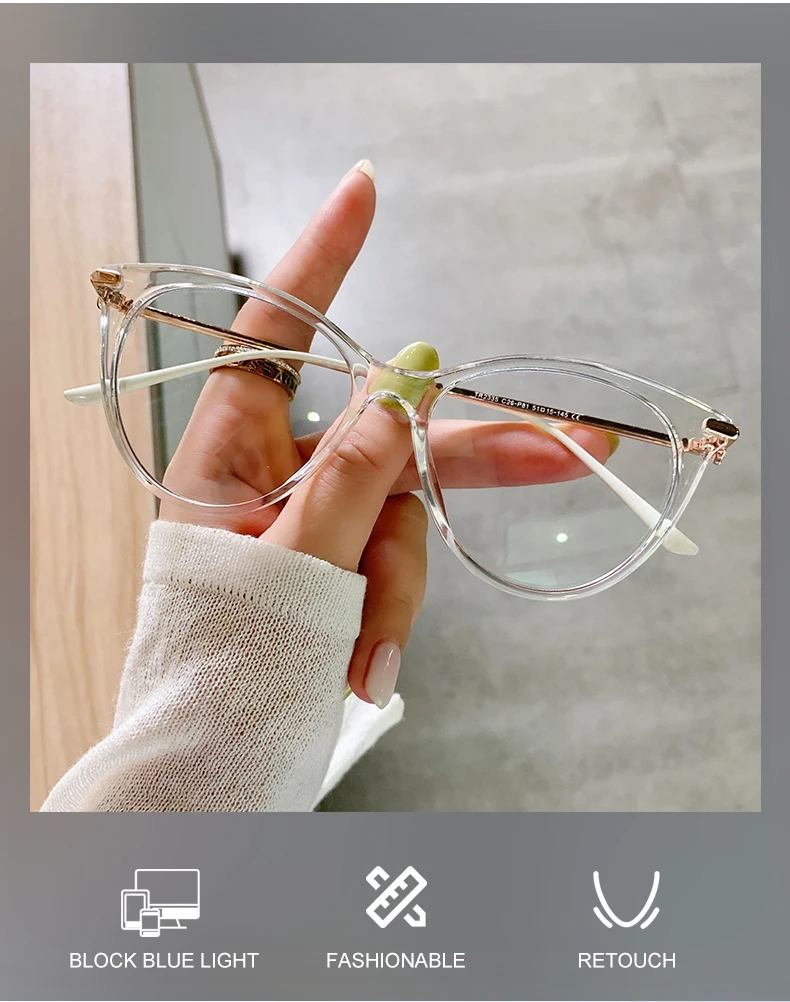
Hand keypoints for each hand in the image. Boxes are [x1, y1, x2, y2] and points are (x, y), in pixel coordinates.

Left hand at [159, 161, 611, 705]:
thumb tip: (404, 376)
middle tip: (572, 448)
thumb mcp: (298, 558)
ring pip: (400, 515)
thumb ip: (357, 468)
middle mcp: (275, 468)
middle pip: (388, 435)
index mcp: (232, 447)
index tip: (363, 190)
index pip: (280, 330)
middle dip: (471, 455)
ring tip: (364, 650)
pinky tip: (363, 660)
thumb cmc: (228, 654)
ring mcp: (311, 515)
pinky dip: (387, 608)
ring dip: (395, 584)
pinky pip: (391, 561)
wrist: (214, 751)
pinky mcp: (337, 557)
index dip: (324, 259)